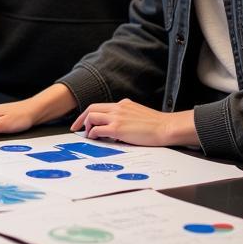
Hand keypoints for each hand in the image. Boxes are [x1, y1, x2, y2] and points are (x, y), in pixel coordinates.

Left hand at [71, 99, 197, 146]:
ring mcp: (117, 117)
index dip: (90, 114)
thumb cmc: (156, 125)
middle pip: (92, 108)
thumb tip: (117, 129)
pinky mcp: (118, 128)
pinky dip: (93, 134)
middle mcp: (118, 108)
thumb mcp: (138, 115)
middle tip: (76, 128)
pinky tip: (94, 139)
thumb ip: (126, 117)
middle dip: (81, 118)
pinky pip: (98, 130)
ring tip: (88, 135)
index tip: (84, 122)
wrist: (166, 127)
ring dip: (87, 126)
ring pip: (92, 116)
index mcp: (123, 104)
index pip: (101, 106)